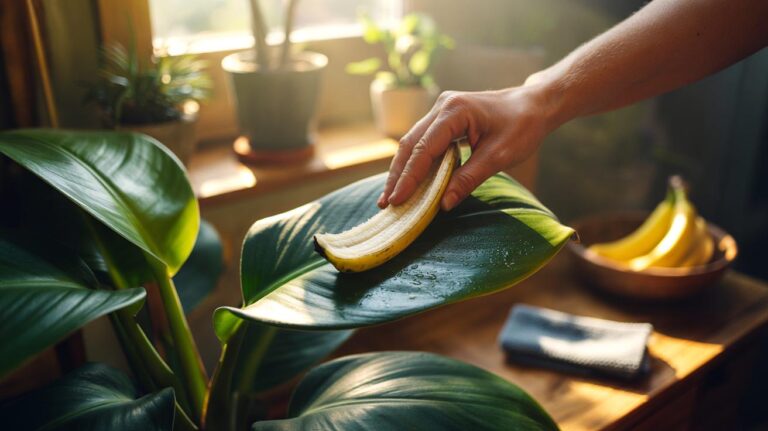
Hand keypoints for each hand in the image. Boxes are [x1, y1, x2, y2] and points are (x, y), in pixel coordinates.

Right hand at [377, 85, 557, 210]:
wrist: (535, 104)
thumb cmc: (523, 126)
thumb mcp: (500, 156)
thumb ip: (470, 179)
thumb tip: (444, 204)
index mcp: (454, 111)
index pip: (424, 149)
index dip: (409, 177)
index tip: (397, 200)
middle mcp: (442, 106)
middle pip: (410, 145)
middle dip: (397, 176)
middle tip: (385, 204)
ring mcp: (441, 110)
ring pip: (413, 143)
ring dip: (402, 171)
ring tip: (391, 197)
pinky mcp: (444, 118)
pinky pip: (424, 142)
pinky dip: (415, 163)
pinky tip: (409, 182)